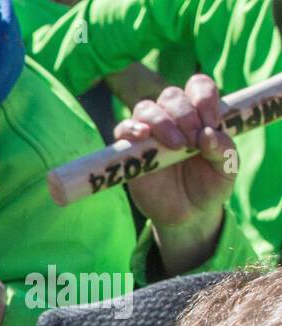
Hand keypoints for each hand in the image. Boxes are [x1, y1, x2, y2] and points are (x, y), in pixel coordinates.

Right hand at [115, 75, 233, 273]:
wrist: (189, 215)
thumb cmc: (210, 186)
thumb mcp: (227, 169)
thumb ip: (224, 149)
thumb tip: (207, 134)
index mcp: (199, 114)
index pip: (198, 87)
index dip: (204, 98)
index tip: (212, 123)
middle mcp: (173, 119)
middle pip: (171, 95)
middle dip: (185, 115)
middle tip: (193, 142)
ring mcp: (150, 134)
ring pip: (146, 108)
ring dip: (162, 122)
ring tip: (176, 146)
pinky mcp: (130, 151)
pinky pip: (122, 129)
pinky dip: (130, 128)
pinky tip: (143, 136)